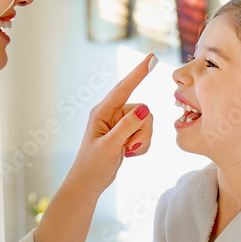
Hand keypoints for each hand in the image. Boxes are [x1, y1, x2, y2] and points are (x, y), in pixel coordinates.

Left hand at [69, 54, 155, 194]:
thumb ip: (127, 127)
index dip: (139, 72)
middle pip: (143, 111)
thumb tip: (145, 108)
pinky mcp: (126, 133)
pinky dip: (142, 145)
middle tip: (129, 148)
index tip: (152, 58)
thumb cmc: (92, 165)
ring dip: (142, 140)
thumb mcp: (110, 146)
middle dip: (142, 132)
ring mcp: (120, 123)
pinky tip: (129, 154)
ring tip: (128, 152)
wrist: (89, 183)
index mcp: (102, 112)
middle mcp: (112, 113)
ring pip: (147, 123)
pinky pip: (145, 133)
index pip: (124, 88)